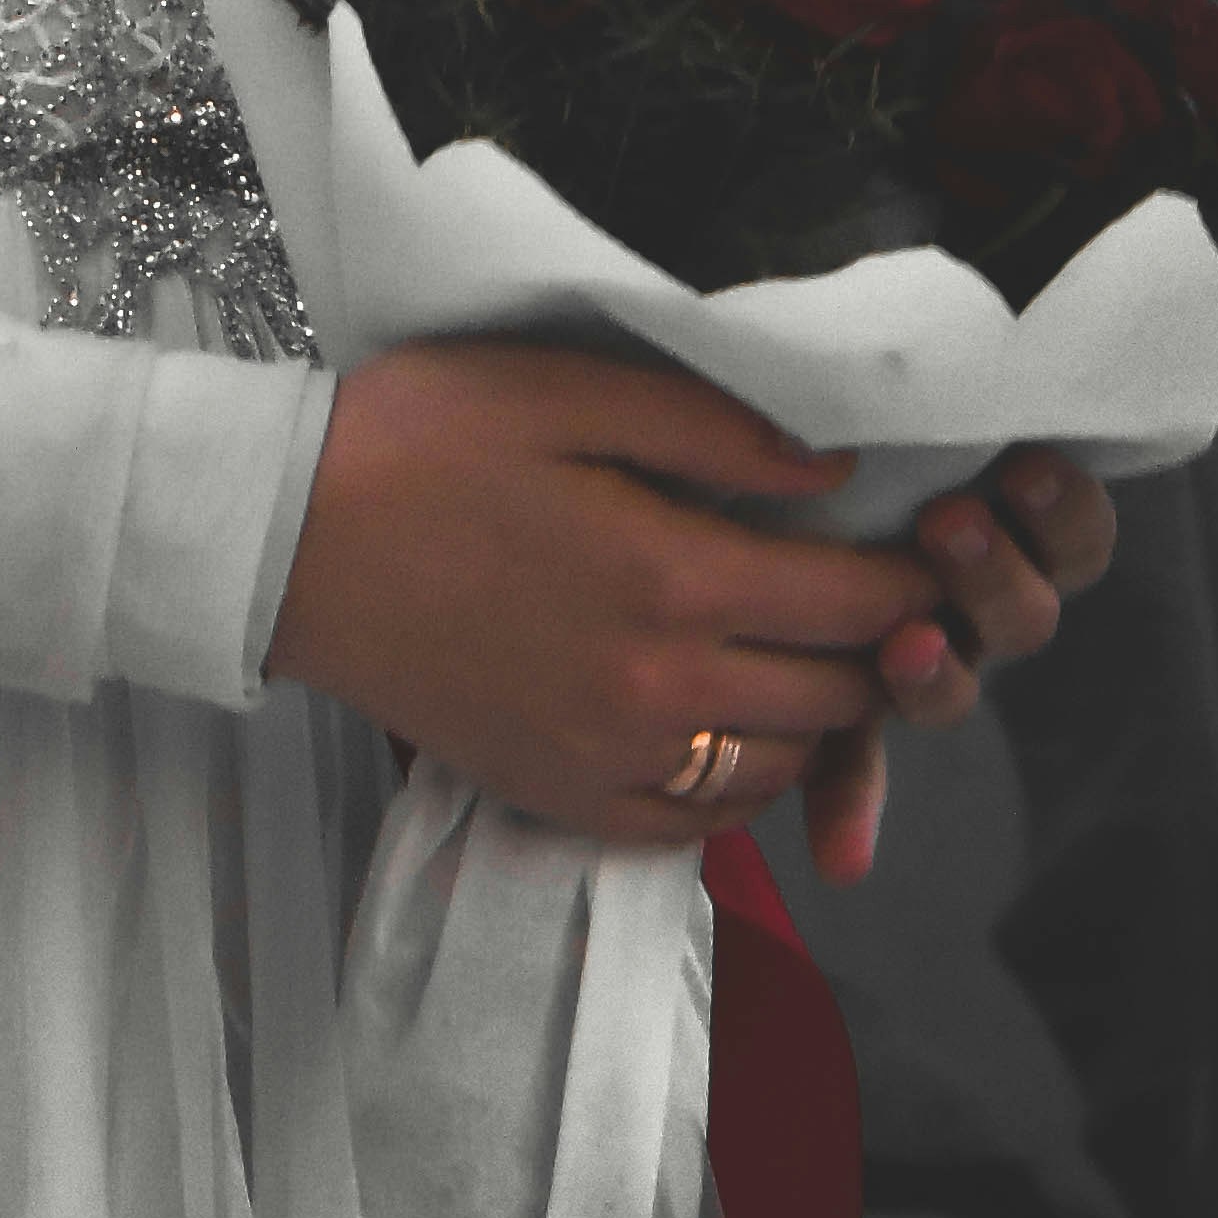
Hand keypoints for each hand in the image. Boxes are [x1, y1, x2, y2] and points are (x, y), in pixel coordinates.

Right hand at [264, 340, 946, 848]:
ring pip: (776, 768)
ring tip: (811, 655)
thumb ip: (712, 429)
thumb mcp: (568, 391)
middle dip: (879, 646)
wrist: (284, 541)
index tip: (932, 545)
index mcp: (670, 577)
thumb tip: (834, 470)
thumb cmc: (420, 441)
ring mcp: (606, 756)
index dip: (912, 576)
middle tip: (882, 599)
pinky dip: (737, 785)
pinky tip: (727, 725)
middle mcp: (657, 688)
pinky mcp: (557, 794)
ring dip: (818, 717)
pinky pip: (693, 826)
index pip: (853, 601)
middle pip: (834, 692)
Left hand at [792, 399, 1217, 887]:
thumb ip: (1094, 398)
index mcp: (1023, 534)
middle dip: (993, 578)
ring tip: (899, 640)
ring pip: (949, 687)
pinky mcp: (840, 693)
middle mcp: (980, 605)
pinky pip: (849, 763)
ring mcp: (920, 652)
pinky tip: (841, 857)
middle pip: (1023, 619)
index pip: (1079, 542)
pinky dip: (848, 806)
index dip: (1067, 517)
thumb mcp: (975, 400)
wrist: (775, 462)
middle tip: (948, 524)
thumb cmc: (897, 423)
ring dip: (930, 678)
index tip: (1035, 468)